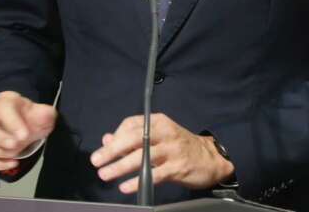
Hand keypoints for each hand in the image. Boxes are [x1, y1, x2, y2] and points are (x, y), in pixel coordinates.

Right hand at [0, 91, 56, 170]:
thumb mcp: (43, 115)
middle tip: (14, 145)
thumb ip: (45, 114)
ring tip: (15, 153)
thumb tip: (44, 115)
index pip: (2, 107)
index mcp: (5, 101)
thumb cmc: (30, 119)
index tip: (24, 136)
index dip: (12, 122)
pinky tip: (11, 163)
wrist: (25, 129)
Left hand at [90, 113, 233, 193]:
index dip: (115, 136)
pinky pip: (154, 173)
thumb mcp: (158, 136)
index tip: (104, 149)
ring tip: (105, 174)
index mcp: (158, 122)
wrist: (211, 158)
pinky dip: (138, 180)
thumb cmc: (180, 146)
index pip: (131, 124)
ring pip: (142, 156)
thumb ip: (132, 138)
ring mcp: (172, 149)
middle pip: (133, 138)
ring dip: (120, 166)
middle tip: (97, 161)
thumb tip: (107, 139)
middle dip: (112, 150)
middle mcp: (165, 132)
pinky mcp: (178, 166)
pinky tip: (126, 186)